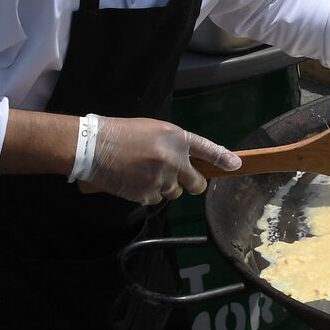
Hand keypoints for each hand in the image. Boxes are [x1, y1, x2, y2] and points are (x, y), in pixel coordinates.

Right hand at [79, 116, 239, 205]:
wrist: (94, 147)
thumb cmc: (124, 133)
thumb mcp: (155, 130)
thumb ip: (175, 144)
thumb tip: (190, 161)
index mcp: (177, 138)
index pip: (207, 150)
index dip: (223, 159)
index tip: (235, 165)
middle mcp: (174, 159)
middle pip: (197, 183)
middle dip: (193, 183)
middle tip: (182, 178)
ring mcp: (161, 179)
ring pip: (175, 192)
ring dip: (167, 187)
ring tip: (146, 173)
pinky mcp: (147, 193)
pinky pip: (157, 199)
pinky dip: (149, 193)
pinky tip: (136, 180)